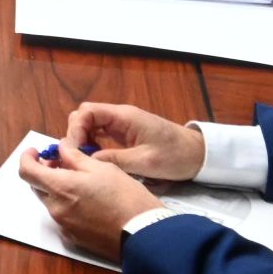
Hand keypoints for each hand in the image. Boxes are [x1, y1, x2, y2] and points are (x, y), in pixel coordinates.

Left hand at [18, 140, 165, 261]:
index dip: (27, 158)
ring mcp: (63, 225)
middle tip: (63, 163)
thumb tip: (60, 148)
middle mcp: (56, 208)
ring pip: (51, 201)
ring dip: (58, 189)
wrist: (144, 234)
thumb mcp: (102, 167)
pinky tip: (89, 202)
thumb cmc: (126, 197)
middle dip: (45, 172)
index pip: (27, 171)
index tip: (35, 152)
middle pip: (37, 187)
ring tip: (82, 181)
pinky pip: (62, 216)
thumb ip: (75, 156)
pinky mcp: (73, 237)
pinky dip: (67, 205)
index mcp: (61, 188)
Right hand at [66, 102, 206, 180]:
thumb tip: (87, 160)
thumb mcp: (145, 162)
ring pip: (91, 124)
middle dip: (76, 134)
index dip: (76, 129)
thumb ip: (114, 159)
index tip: (74, 150)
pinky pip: (100, 133)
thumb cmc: (175, 156)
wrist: (198, 155)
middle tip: (74, 155)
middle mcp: (120, 116)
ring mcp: (122, 124)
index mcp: (124, 117)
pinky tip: (93, 158)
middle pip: (85, 116)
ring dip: (83, 139)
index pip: (87, 112)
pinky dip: (92, 143)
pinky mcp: (125, 133)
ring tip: (81, 158)